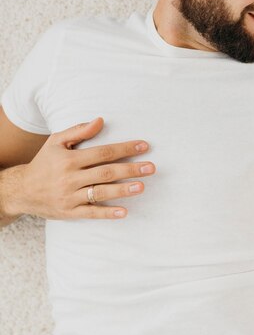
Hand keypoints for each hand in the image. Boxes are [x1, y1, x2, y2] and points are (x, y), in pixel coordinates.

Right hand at [7, 117, 154, 219]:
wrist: (21, 190)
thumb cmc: (45, 162)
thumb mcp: (57, 142)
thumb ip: (79, 130)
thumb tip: (101, 120)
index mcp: (69, 159)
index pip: (103, 153)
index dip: (125, 149)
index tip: (144, 146)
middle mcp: (69, 178)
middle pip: (105, 173)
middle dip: (130, 169)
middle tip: (151, 167)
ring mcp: (69, 197)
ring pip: (100, 193)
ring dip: (122, 190)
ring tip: (141, 186)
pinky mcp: (69, 212)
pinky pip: (90, 213)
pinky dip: (107, 213)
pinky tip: (124, 212)